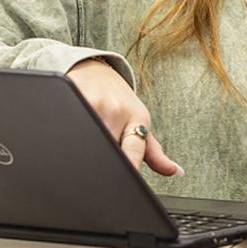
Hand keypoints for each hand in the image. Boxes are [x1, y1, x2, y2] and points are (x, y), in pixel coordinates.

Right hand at [67, 59, 180, 176]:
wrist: (97, 71)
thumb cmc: (121, 101)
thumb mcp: (140, 122)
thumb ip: (155, 152)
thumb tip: (177, 172)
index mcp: (136, 119)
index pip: (135, 149)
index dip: (131, 165)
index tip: (127, 177)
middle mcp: (116, 111)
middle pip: (110, 148)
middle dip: (107, 161)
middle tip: (102, 169)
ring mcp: (93, 104)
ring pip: (90, 138)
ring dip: (88, 149)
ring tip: (88, 150)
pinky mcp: (73, 96)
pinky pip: (71, 123)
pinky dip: (70, 134)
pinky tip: (70, 137)